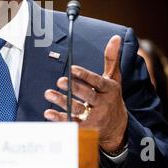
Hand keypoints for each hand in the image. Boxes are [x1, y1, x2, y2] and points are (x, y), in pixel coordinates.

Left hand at [44, 35, 127, 152]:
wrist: (118, 128)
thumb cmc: (111, 98)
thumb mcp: (113, 79)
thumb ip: (111, 59)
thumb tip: (115, 37)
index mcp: (109, 90)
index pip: (97, 81)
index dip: (85, 75)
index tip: (72, 69)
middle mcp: (104, 104)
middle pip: (88, 95)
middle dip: (74, 88)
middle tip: (60, 81)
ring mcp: (95, 118)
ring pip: (77, 109)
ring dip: (62, 102)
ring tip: (49, 93)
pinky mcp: (87, 129)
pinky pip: (72, 123)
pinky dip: (60, 119)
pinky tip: (49, 112)